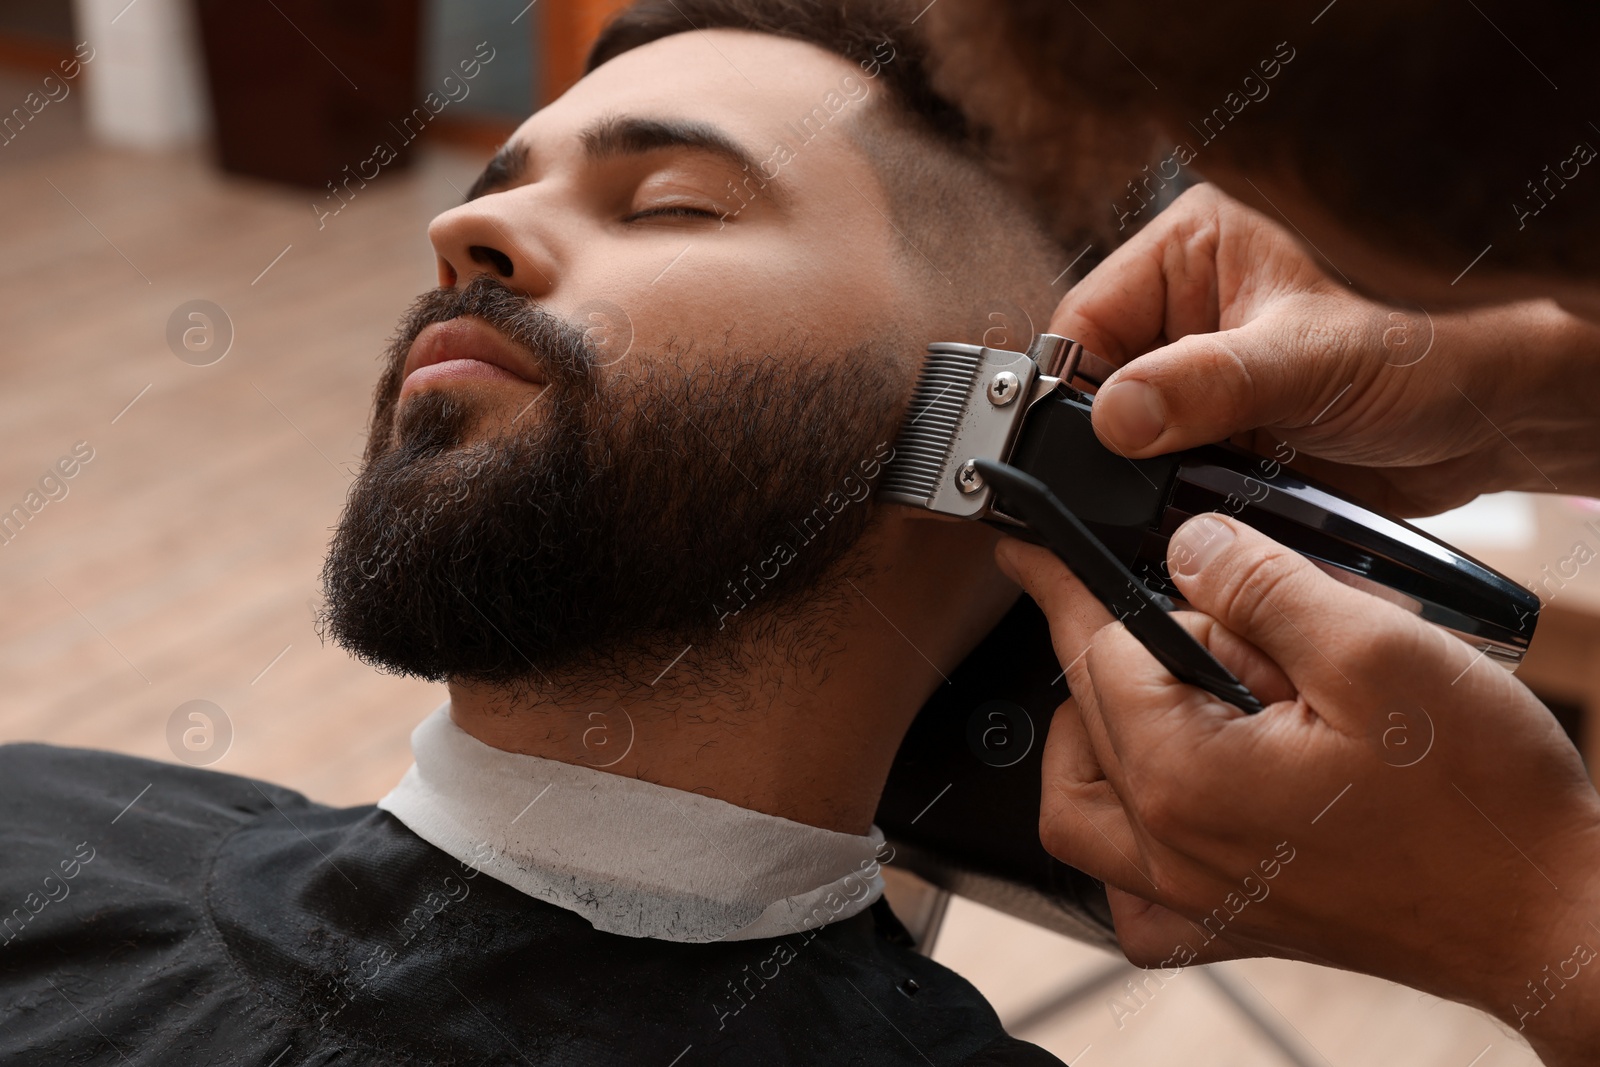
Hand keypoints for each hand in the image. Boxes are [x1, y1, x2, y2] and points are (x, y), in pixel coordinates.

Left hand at [997, 516, 1599, 1065]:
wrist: (1550, 917)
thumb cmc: (1483, 809)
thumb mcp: (1375, 651)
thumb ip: (1261, 586)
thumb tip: (1186, 547)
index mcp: (1181, 776)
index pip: (1092, 652)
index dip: (1078, 585)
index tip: (1033, 548)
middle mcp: (1166, 852)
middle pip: (1088, 719)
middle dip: (1129, 649)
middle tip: (1210, 615)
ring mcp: (1194, 902)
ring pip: (1084, 806)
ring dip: (1110, 732)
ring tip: (1196, 689)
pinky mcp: (1230, 925)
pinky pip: (1131, 883)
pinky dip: (1132, 826)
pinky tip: (1186, 785)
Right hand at [1055, 184, 1599, 514]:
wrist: (1500, 415)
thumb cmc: (1431, 346)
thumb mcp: (1309, 358)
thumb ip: (1204, 385)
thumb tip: (1112, 419)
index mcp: (1195, 252)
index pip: (1088, 317)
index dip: (1071, 384)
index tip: (1062, 445)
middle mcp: (1190, 313)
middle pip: (1100, 383)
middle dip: (1106, 441)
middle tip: (1114, 486)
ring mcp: (1205, 380)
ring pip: (1129, 440)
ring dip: (1143, 479)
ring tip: (1171, 500)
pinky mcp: (1225, 437)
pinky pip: (1169, 478)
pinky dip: (1175, 505)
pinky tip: (1192, 516)